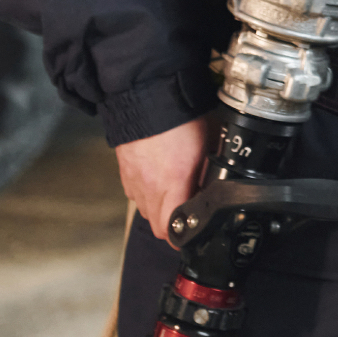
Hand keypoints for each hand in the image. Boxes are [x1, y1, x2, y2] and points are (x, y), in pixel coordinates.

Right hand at [114, 115, 209, 245]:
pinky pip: (136, 194)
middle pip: (157, 225)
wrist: (146, 98)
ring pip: (146, 211)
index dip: (181, 238)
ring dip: (160, 210)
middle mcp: (149, 187)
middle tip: (188, 214)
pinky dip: (147, 194)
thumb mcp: (207, 145)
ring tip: (175, 196)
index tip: (192, 237)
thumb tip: (212, 188)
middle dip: (173, 225)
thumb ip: (207, 172)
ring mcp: (134, 180)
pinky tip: (159, 180)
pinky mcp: (125, 172)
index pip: (170, 229)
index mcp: (172, 182)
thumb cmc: (179, 118)